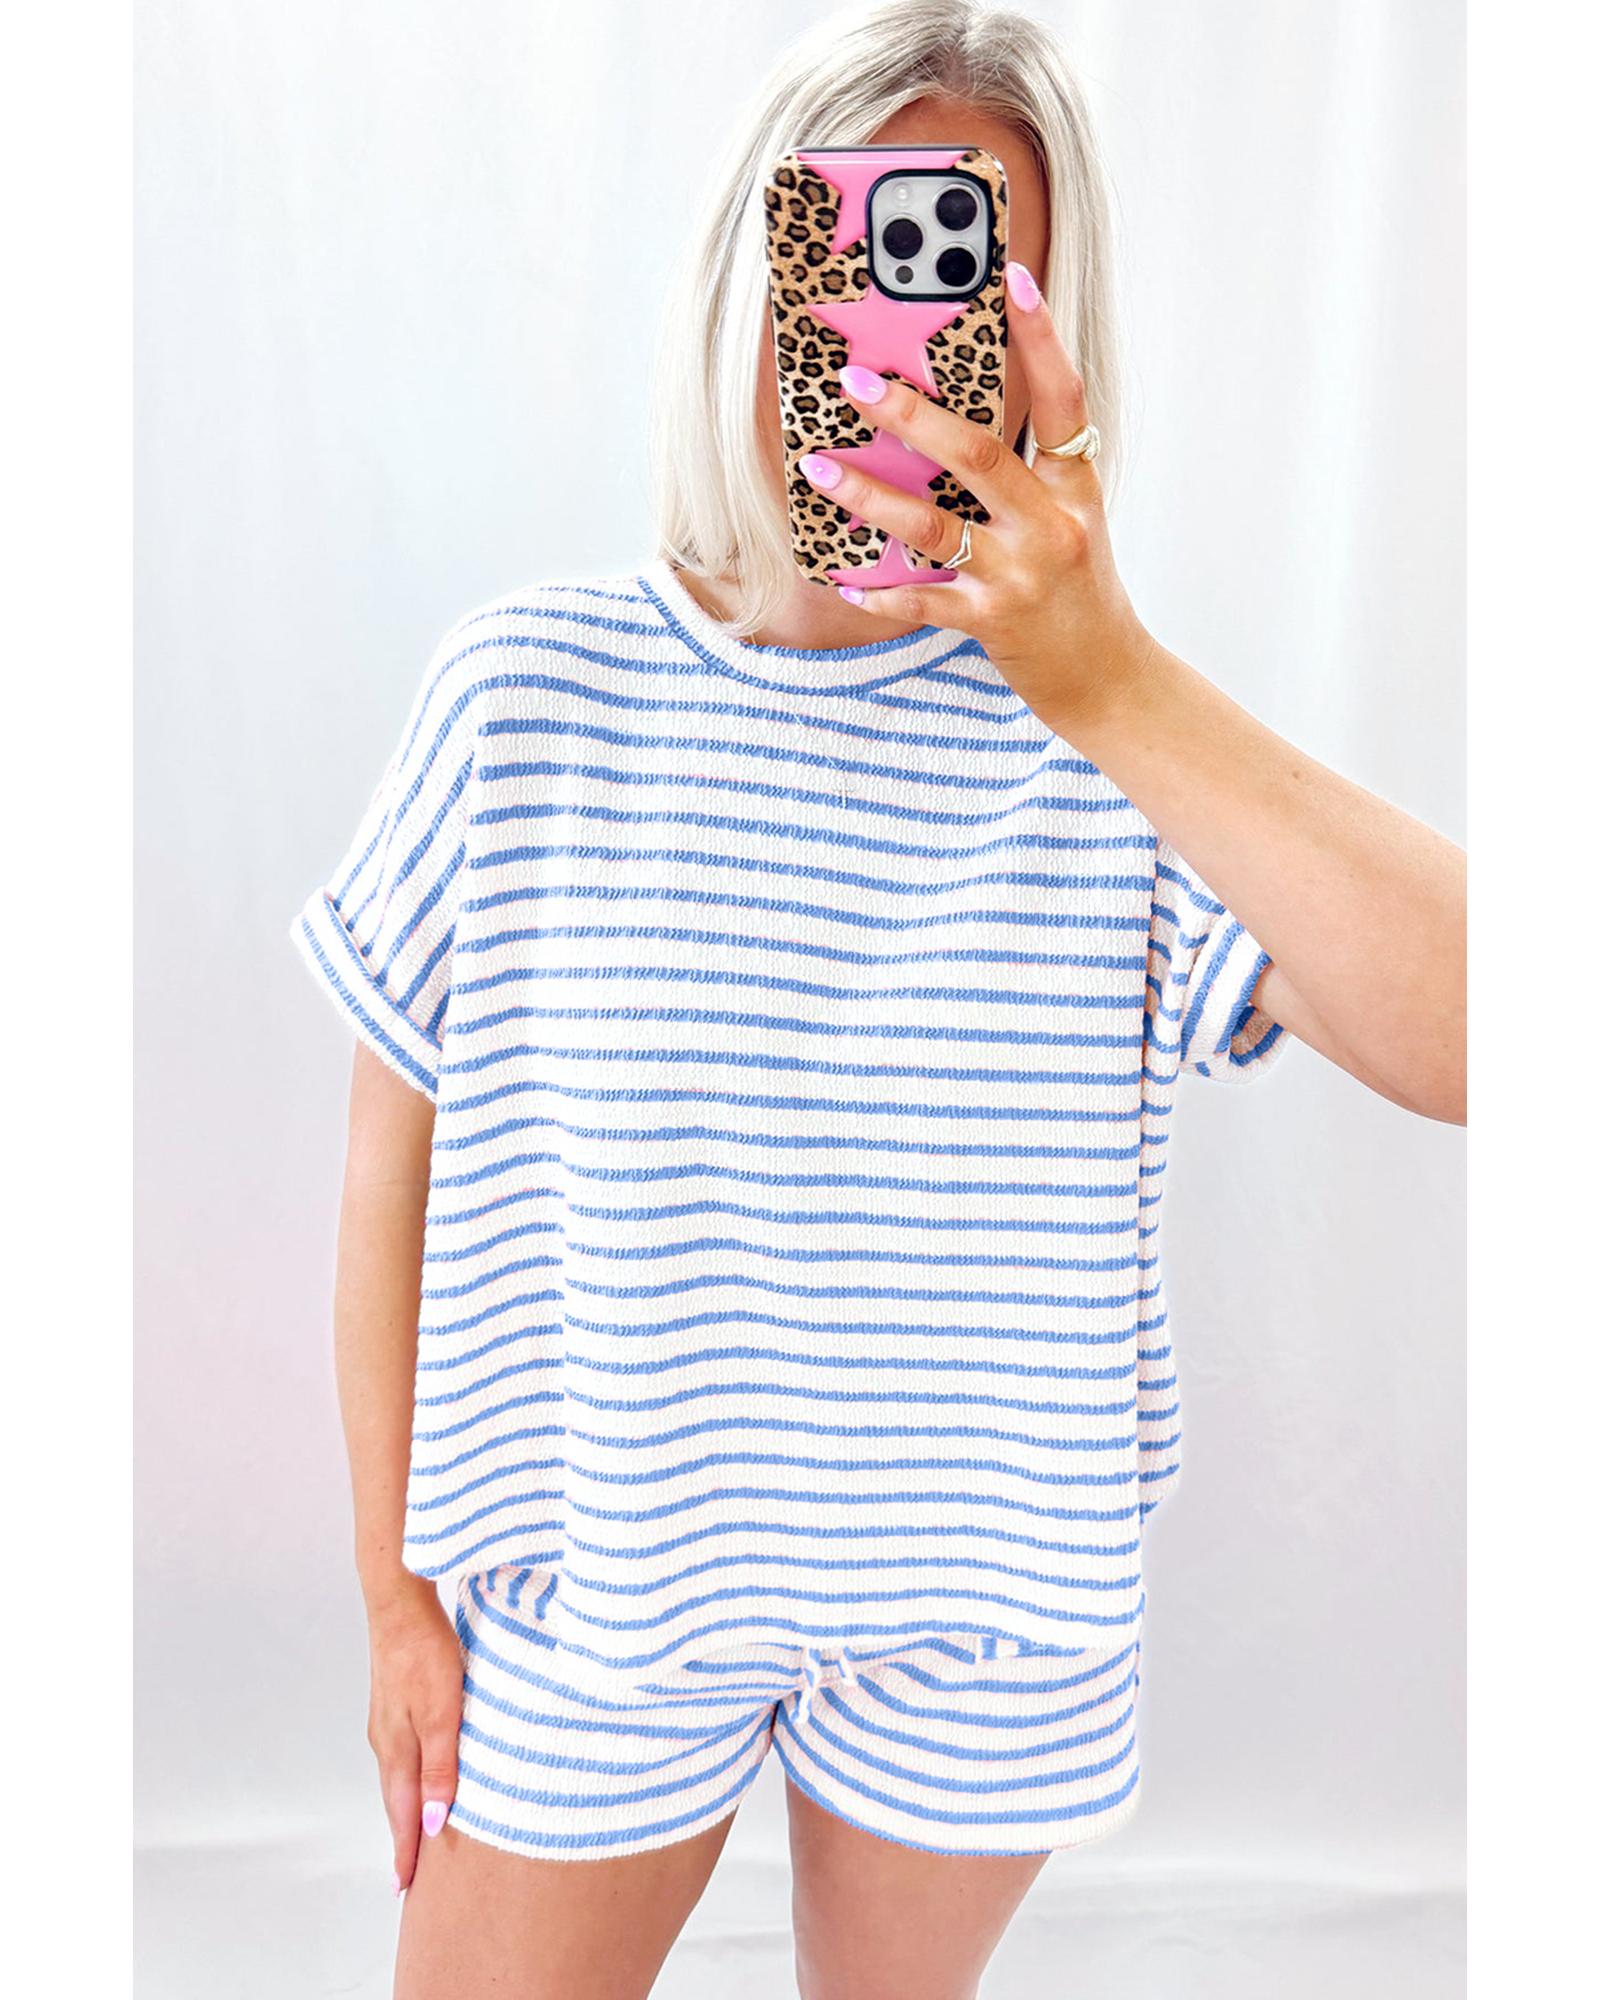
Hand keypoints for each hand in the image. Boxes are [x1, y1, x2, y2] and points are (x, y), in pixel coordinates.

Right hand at [364, 1572, 463, 1892]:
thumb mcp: (443, 1712)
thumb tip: (432, 1822)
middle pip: (395, 1800)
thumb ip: (441, 1767)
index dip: (406, 1852)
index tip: (405, 1889)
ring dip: (405, 1807)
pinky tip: (418, 1772)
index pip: (403, 1814)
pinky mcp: (394, 1700)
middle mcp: (386, 1740)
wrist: (398, 1601)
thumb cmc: (424, 1652)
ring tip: (413, 1833)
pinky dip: (409, 1776)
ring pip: (398, 1776)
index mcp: (397, 1749)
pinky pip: (402, 1751)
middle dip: (402, 1838)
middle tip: (407, 1875)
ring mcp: (387, 1719)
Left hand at [798, 263, 1153, 731]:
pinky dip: (879, 590)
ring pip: (933, 525)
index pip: (1064, 399)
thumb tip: (944, 429)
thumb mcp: (1071, 522)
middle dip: (912, 415)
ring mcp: (1020, 576)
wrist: (1110, 678)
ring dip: (869, 495)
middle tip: (858, 382)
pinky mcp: (993, 623)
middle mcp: (1051, 526)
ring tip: (820, 465)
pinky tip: (842, 576)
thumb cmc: (1081, 593)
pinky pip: (922, 600)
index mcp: (1075, 489)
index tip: (1013, 278)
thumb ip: (1025, 478)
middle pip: (978, 454)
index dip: (1040, 337)